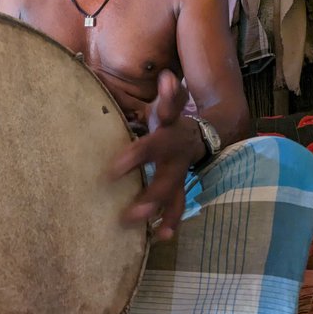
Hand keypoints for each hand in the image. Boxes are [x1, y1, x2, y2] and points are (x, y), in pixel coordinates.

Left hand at [110, 70, 205, 240]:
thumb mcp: (164, 105)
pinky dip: (172, 221)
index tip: (112, 172)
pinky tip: (161, 237)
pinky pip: (177, 206)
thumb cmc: (166, 121)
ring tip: (154, 231)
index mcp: (167, 133)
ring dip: (163, 213)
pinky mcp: (180, 187)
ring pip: (173, 195)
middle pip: (166, 180)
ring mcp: (180, 173)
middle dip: (151, 195)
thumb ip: (159, 94)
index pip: (150, 146)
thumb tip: (147, 75)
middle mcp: (175, 156)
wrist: (200, 133)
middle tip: (134, 213)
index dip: (135, 158)